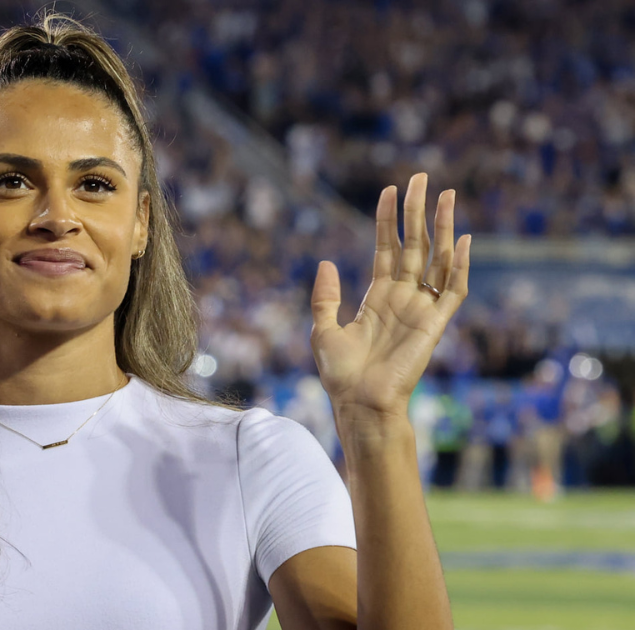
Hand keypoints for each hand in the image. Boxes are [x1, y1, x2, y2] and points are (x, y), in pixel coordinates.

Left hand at [310, 173, 469, 427]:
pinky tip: (463, 239)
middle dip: (418, 211)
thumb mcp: (323, 329)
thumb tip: (326, 262)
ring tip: (447, 195)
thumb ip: (324, 296)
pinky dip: (461, 265)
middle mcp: (402, 297)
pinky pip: (453, 289)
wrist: (359, 403)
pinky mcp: (435, 324)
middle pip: (414, 244)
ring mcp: (420, 308)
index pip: (387, 247)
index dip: (389, 219)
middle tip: (422, 177)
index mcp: (377, 296)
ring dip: (443, 227)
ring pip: (437, 258)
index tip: (390, 190)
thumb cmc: (340, 374)